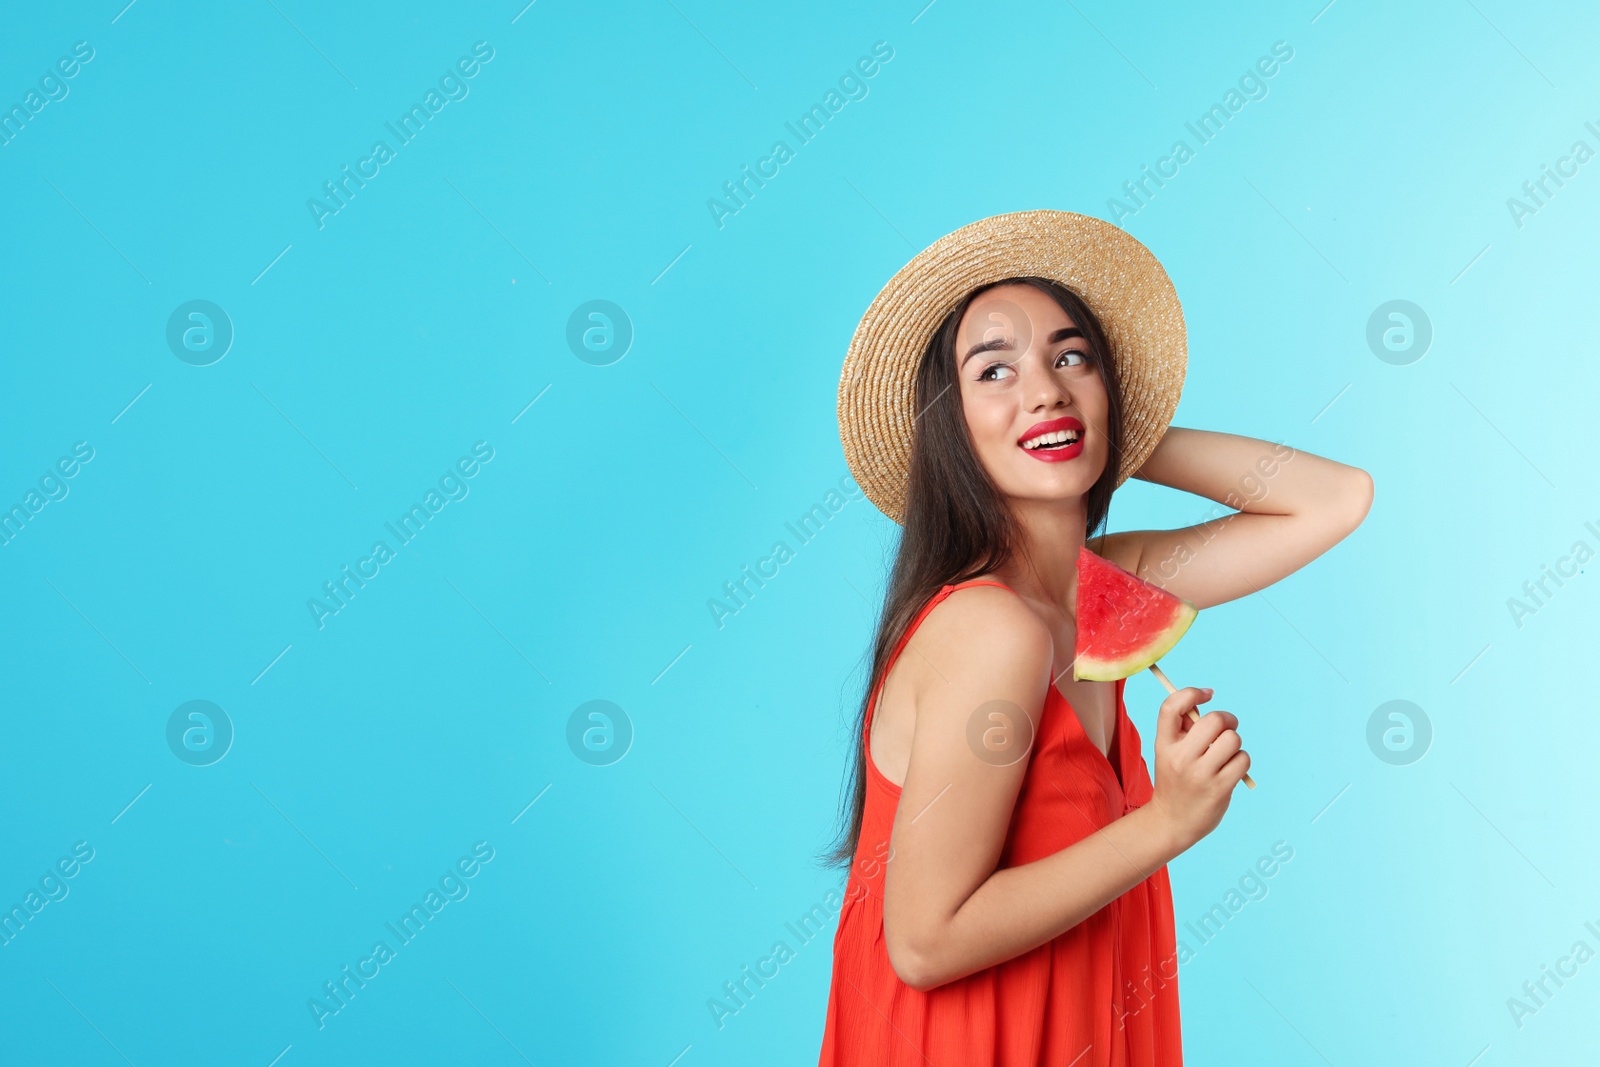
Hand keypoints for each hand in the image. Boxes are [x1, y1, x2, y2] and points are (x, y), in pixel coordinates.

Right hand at [1146, 686, 1249, 852]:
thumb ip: (1181, 727)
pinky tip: (1230, 770)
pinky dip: (1240, 761)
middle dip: (1227, 719)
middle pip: (1214, 720)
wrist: (1172, 821)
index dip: (1192, 693)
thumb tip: (1200, 701)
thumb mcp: (1168, 752)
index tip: (1206, 695)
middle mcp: (1180, 758)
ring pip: (1233, 740)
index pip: (1172, 707)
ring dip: (1234, 744)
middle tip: (1227, 727)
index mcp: (1164, 744)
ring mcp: (1201, 774)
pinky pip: (1242, 759)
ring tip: (1225, 754)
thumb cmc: (1175, 780)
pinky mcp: (1220, 788)